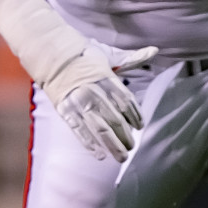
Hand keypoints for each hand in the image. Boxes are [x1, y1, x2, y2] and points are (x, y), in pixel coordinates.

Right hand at [46, 41, 157, 162]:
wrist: (53, 56)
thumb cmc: (83, 56)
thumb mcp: (108, 55)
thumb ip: (132, 59)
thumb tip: (154, 50)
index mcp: (106, 78)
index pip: (126, 102)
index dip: (135, 116)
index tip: (140, 126)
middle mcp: (94, 92)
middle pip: (115, 119)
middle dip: (126, 136)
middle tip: (132, 146)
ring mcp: (79, 103)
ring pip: (100, 129)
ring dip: (113, 145)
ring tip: (122, 156)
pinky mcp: (66, 111)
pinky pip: (79, 130)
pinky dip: (89, 144)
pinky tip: (99, 155)